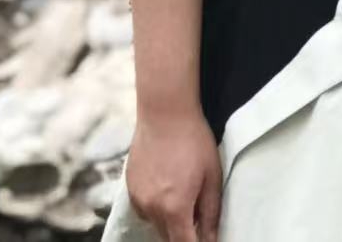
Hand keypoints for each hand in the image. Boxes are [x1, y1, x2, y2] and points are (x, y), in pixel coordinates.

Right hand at [125, 108, 222, 241]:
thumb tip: (211, 239)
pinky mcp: (129, 188)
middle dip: (184, 234)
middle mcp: (152, 208)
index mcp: (175, 208)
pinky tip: (166, 186)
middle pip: (168, 238)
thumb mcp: (212, 177)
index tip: (203, 239)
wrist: (164, 112)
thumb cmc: (194, 141)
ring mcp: (137, 199)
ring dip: (169, 221)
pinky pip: (144, 210)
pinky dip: (156, 208)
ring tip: (182, 193)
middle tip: (196, 213)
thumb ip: (210, 214)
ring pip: (155, 225)